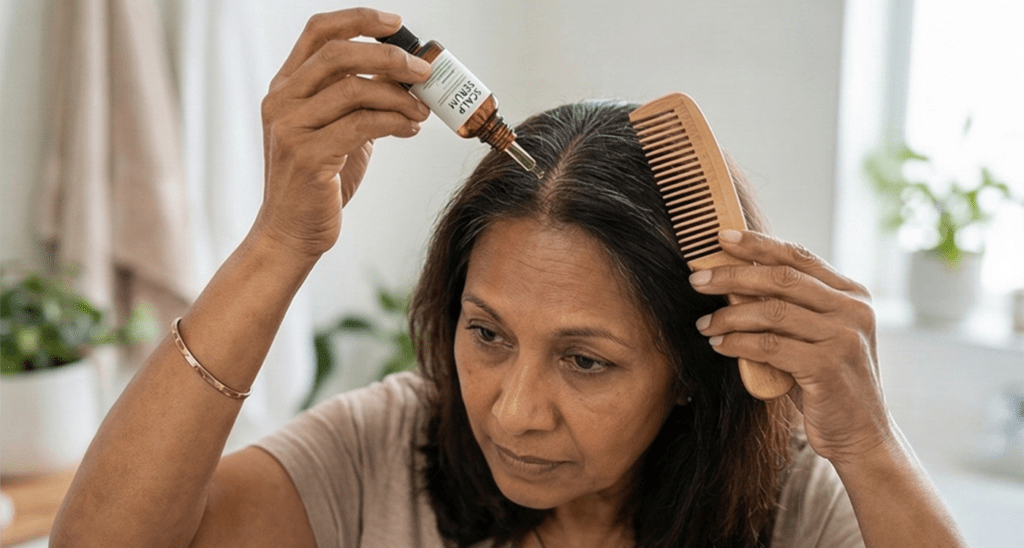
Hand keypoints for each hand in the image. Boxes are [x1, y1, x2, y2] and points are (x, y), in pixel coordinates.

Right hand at [254, 8, 431, 258]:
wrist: (292, 231)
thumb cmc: (319, 182)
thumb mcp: (336, 130)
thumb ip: (358, 100)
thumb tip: (405, 75)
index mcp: (285, 87)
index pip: (318, 32)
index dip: (358, 19)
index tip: (396, 23)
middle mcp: (282, 101)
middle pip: (338, 53)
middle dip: (388, 56)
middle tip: (423, 72)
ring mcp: (290, 128)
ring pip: (353, 90)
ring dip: (398, 96)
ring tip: (422, 111)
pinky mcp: (307, 156)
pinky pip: (361, 125)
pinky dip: (395, 123)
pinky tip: (410, 130)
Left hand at [690, 229, 893, 464]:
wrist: (859, 433)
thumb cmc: (823, 382)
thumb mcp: (811, 337)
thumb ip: (786, 308)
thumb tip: (730, 278)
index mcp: (851, 294)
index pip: (799, 256)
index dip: (758, 244)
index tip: (721, 237)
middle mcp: (853, 309)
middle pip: (781, 278)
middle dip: (732, 276)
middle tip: (697, 280)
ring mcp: (844, 337)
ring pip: (772, 311)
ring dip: (728, 315)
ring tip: (703, 323)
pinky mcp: (827, 366)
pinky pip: (769, 346)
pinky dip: (737, 343)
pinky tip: (718, 344)